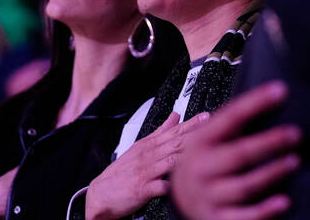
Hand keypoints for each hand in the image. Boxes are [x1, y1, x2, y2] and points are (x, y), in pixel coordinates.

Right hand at [86, 112, 208, 219]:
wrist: (99, 194)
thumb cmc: (122, 172)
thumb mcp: (140, 147)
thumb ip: (160, 132)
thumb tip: (176, 115)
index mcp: (149, 145)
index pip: (173, 131)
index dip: (191, 123)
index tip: (207, 116)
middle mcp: (148, 156)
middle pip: (175, 142)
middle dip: (194, 133)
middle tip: (210, 125)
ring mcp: (145, 172)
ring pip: (170, 161)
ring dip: (187, 155)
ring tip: (203, 150)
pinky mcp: (142, 190)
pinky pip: (159, 186)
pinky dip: (170, 184)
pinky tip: (182, 182)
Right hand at [172, 82, 300, 219]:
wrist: (181, 198)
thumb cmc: (204, 161)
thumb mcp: (209, 138)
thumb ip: (234, 121)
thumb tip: (271, 96)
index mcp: (201, 141)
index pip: (231, 117)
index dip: (256, 102)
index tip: (280, 91)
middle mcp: (202, 168)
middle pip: (239, 154)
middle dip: (269, 142)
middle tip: (295, 133)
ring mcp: (209, 196)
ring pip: (244, 186)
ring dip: (271, 173)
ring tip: (294, 161)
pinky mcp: (218, 219)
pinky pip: (244, 217)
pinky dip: (265, 211)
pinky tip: (284, 201)